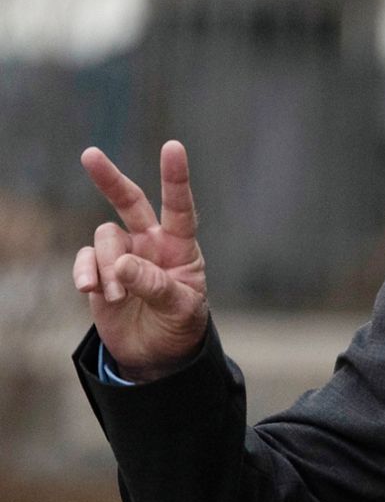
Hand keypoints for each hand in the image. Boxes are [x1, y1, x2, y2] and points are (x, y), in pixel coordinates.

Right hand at [73, 140, 208, 381]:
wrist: (158, 354)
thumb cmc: (180, 325)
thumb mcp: (180, 309)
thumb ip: (155, 285)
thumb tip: (122, 265)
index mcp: (181, 247)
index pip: (180, 208)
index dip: (176, 178)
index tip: (173, 146)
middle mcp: (151, 244)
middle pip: (130, 203)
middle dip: (110, 179)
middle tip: (90, 154)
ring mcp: (124, 256)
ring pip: (106, 238)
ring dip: (107, 266)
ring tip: (115, 295)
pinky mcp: (100, 272)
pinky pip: (86, 260)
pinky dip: (86, 272)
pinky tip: (90, 290)